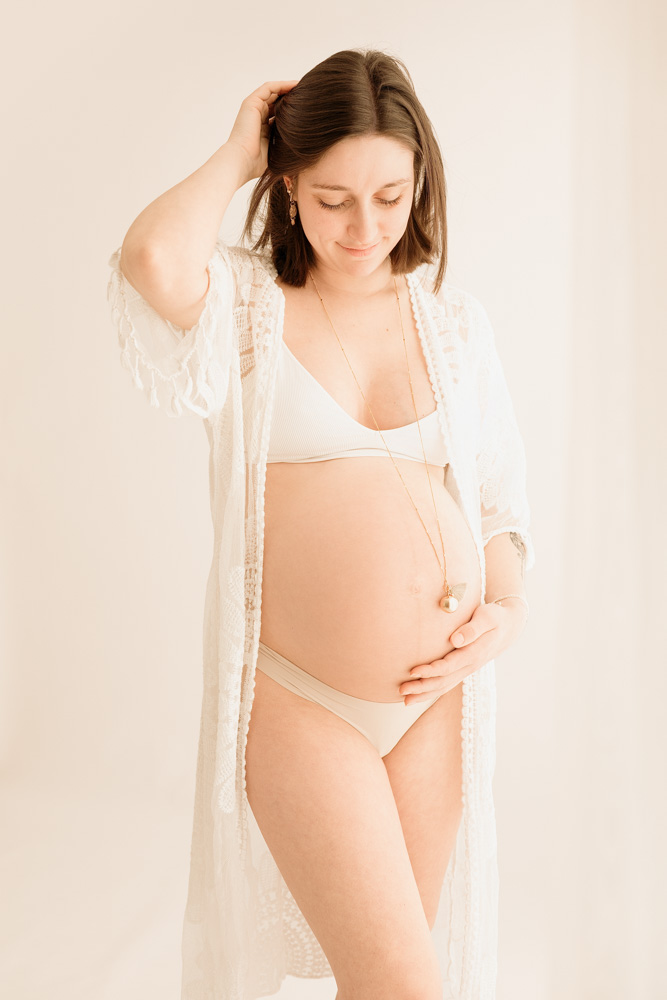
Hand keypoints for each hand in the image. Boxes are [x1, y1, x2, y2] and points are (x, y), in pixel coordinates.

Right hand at [226, 79, 298, 183]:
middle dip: (292, 97)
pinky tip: (296, 85)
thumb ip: (285, 145)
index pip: (278, 114)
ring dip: (289, 88)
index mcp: (262, 129)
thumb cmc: (257, 164)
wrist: (242, 161)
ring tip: (305, 87)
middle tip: (309, 95)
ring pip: (273, 92)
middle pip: (276, 101)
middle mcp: (257, 116)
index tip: (308, 109)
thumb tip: (304, 145)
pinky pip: (269, 88)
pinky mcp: (251, 103)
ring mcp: (253, 108)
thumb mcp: (276, 152)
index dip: (292, 111)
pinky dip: (282, 85)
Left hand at [399, 599, 527, 704]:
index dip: (430, 671)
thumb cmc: (495, 617)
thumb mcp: (487, 617)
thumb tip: (455, 640)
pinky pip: (447, 684)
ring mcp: (467, 669)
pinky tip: (417, 694)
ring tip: (404, 700)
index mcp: (474, 653)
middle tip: (401, 690)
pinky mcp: (463, 669)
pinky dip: (432, 691)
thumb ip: (472, 628)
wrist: (509, 626)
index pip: (449, 666)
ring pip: (444, 686)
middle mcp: (470, 666)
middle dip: (421, 687)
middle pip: (443, 681)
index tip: (412, 671)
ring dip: (424, 693)